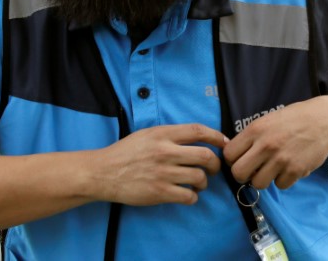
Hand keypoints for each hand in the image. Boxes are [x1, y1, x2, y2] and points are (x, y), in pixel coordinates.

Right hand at [95, 123, 227, 205]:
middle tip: (214, 168)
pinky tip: (187, 194)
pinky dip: (193, 197)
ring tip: (199, 183)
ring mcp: (163, 173)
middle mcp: (165, 151)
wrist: (103, 172)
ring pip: (199, 177)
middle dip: (216, 164)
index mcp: (163, 134)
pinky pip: (188, 196)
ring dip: (204, 182)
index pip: (199, 131)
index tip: (224, 143)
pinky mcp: (159, 192)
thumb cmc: (126, 152)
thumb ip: (170, 134)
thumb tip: (197, 137)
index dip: (217, 136)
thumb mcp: (147, 134)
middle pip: (206, 156)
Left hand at [223, 98, 327, 189]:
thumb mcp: (268, 120)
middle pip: (238, 173)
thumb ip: (251, 136)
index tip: (241, 158)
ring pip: (258, 184)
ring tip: (272, 168)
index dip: (233, 159)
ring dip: (263, 179)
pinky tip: (288, 168)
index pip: (229, 155)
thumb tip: (232, 153)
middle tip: (253, 169)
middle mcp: (265, 145)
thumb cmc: (294, 119)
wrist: (325, 121)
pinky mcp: (295, 171)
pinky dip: (283, 180)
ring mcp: (281, 160)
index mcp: (255, 130)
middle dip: (244, 174)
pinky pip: (279, 186)